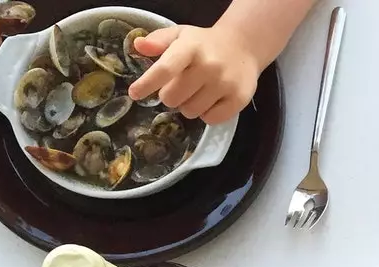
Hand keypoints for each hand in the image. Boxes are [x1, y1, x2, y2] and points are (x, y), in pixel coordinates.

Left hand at [127, 25, 260, 124]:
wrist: (243, 46)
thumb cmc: (205, 43)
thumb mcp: (181, 35)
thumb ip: (158, 40)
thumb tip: (139, 46)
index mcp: (191, 48)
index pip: (165, 69)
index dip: (147, 84)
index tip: (134, 94)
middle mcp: (209, 66)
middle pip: (174, 97)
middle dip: (170, 96)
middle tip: (178, 88)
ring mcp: (226, 83)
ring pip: (191, 111)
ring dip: (188, 106)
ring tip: (196, 94)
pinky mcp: (239, 99)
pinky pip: (211, 119)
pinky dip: (206, 115)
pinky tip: (210, 102)